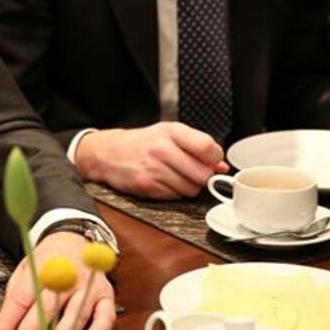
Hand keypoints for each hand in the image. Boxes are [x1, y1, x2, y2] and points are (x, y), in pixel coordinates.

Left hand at [0, 232, 115, 329]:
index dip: (9, 320)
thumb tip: (2, 327)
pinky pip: (105, 316)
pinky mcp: (105, 294)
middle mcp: (67, 274)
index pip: (23, 296)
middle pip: (47, 307)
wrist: (74, 240)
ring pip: (75, 313)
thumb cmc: (48, 259)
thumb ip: (14, 297)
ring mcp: (88, 284)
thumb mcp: (25, 269)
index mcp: (43, 265)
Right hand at [73, 122, 228, 198]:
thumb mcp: (169, 134)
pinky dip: (174, 193)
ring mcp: (155, 168)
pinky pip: (175, 197)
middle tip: (192, 171)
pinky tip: (164, 181)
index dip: (215, 159)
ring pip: (191, 189)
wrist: (108, 152)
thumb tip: (221, 166)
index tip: (211, 161)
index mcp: (172, 131)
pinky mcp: (148, 186)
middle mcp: (163, 149)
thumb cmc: (141, 142)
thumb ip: (196, 146)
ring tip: (176, 176)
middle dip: (202, 176)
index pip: (208, 148)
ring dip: (188, 186)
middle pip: (203, 174)